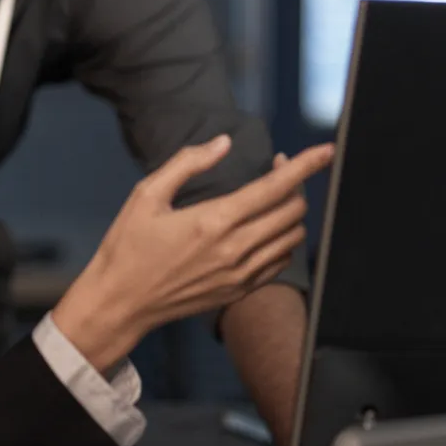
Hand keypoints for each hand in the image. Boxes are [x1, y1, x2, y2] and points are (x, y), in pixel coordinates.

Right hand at [52, 137, 333, 371]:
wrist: (119, 303)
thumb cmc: (128, 247)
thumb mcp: (147, 195)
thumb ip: (187, 163)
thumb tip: (222, 143)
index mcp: (214, 221)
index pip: (276, 188)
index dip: (307, 166)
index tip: (326, 151)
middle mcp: (234, 249)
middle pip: (292, 211)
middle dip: (296, 184)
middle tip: (278, 168)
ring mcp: (240, 275)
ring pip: (291, 237)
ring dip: (292, 212)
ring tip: (273, 197)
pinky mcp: (238, 291)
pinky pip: (279, 262)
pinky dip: (283, 241)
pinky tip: (265, 228)